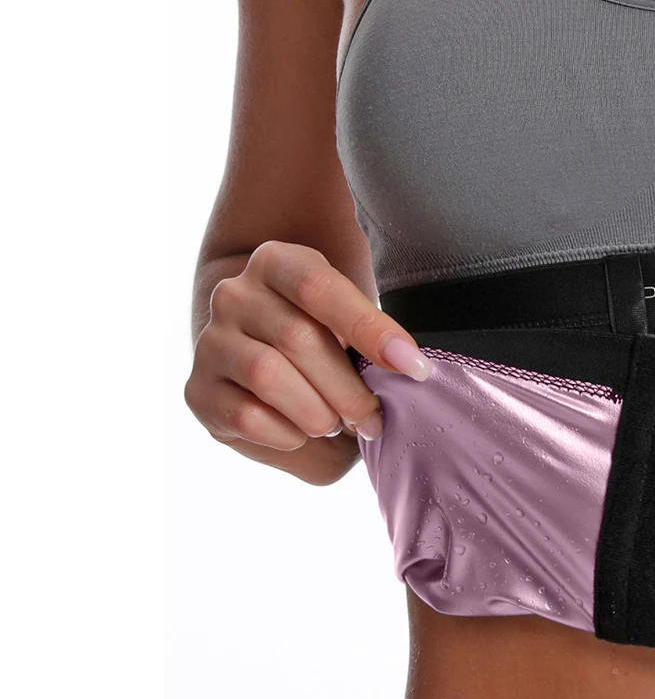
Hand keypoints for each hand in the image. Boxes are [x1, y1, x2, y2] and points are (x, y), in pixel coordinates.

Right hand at [185, 241, 429, 460]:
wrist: (264, 356)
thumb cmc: (326, 339)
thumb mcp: (350, 324)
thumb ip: (371, 346)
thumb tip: (407, 375)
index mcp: (279, 263)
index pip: (321, 288)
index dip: (371, 330)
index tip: (414, 368)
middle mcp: (235, 294)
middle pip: (298, 337)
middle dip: (348, 388)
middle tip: (373, 418)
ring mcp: (210, 341)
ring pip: (268, 375)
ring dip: (316, 412)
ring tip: (336, 425)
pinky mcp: (197, 390)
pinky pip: (245, 416)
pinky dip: (286, 435)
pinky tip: (301, 434)